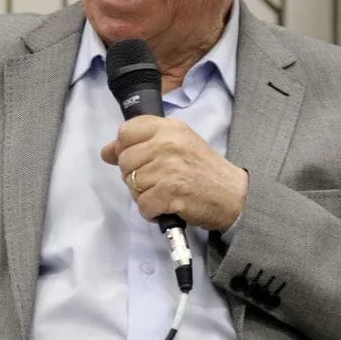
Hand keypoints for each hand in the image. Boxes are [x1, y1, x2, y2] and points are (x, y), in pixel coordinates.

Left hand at [100, 116, 248, 231]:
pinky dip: (152, 211)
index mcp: (169, 128)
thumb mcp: (177, 144)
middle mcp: (167, 144)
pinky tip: (167, 205)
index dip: (126, 149)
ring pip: (131, 184)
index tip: (139, 159)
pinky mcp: (168, 193)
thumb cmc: (204, 171)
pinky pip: (142, 205)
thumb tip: (106, 151)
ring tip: (165, 193)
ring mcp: (167, 168)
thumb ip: (142, 143)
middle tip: (158, 180)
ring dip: (144, 195)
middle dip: (135, 176)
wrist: (234, 195)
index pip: (126, 132)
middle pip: (124, 161)